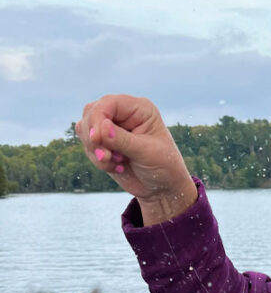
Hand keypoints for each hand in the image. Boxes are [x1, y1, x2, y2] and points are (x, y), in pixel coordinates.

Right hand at [76, 95, 197, 224]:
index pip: (107, 103)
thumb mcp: (146, 152)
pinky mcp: (104, 144)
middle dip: (94, 136)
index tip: (97, 138)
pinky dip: (98, 160)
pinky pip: (88, 147)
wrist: (162, 188)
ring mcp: (112, 129)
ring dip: (96, 150)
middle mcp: (123, 114)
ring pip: (85, 130)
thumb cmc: (163, 166)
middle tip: (107, 156)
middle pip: (91, 112)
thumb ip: (122, 140)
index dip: (97, 119)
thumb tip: (101, 128)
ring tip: (118, 163)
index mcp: (139, 108)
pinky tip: (118, 167)